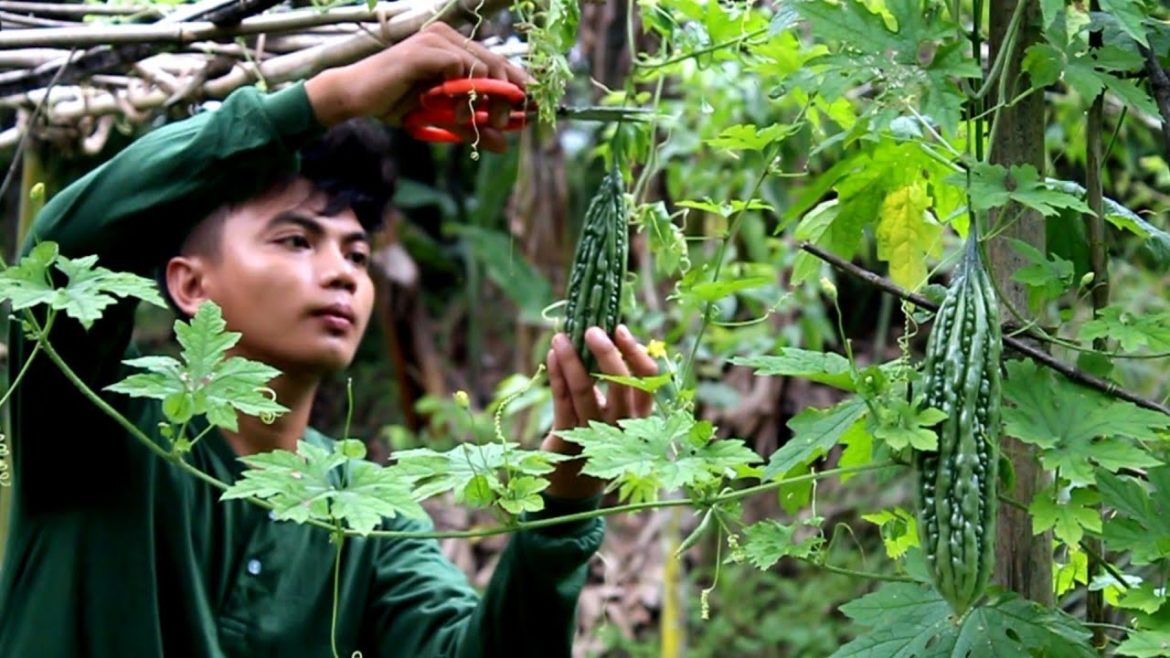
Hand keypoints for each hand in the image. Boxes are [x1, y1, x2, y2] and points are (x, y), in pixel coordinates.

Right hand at [305, 22, 531, 151]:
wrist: (357, 99)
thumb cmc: (397, 104)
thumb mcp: (442, 119)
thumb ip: (473, 127)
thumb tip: (504, 144)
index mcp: (454, 47)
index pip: (498, 62)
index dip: (519, 83)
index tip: (534, 107)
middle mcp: (447, 37)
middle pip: (497, 62)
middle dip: (508, 96)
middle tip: (504, 122)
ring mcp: (435, 40)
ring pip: (482, 65)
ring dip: (486, 97)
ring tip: (475, 120)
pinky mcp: (424, 50)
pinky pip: (459, 67)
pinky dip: (462, 92)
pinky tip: (454, 111)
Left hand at [540, 325, 658, 499]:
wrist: (573, 487)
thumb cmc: (595, 439)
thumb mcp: (611, 413)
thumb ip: (611, 383)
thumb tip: (602, 336)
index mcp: (639, 416)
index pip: (647, 382)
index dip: (636, 353)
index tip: (619, 329)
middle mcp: (623, 426)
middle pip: (621, 384)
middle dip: (606, 352)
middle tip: (591, 329)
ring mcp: (595, 434)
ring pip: (586, 391)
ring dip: (571, 360)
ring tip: (560, 337)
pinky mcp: (568, 440)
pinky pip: (562, 402)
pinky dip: (557, 375)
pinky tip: (552, 356)